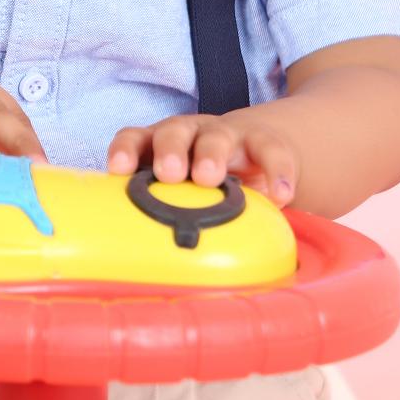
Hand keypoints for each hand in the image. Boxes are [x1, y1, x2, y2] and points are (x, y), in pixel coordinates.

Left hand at [106, 112, 299, 207]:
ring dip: (210, 154)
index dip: (125, 151)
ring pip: (215, 136)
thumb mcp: (178, 195)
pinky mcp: (262, 141)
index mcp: (158, 145)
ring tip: (209, 178)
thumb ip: (161, 215)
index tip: (118, 169)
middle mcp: (188, 134)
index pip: (135, 139)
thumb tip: (141, 267)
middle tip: (168, 173)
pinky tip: (280, 196)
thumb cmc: (200, 185)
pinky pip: (271, 151)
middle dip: (169, 151)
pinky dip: (276, 171)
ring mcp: (225, 134)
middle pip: (173, 132)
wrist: (253, 154)